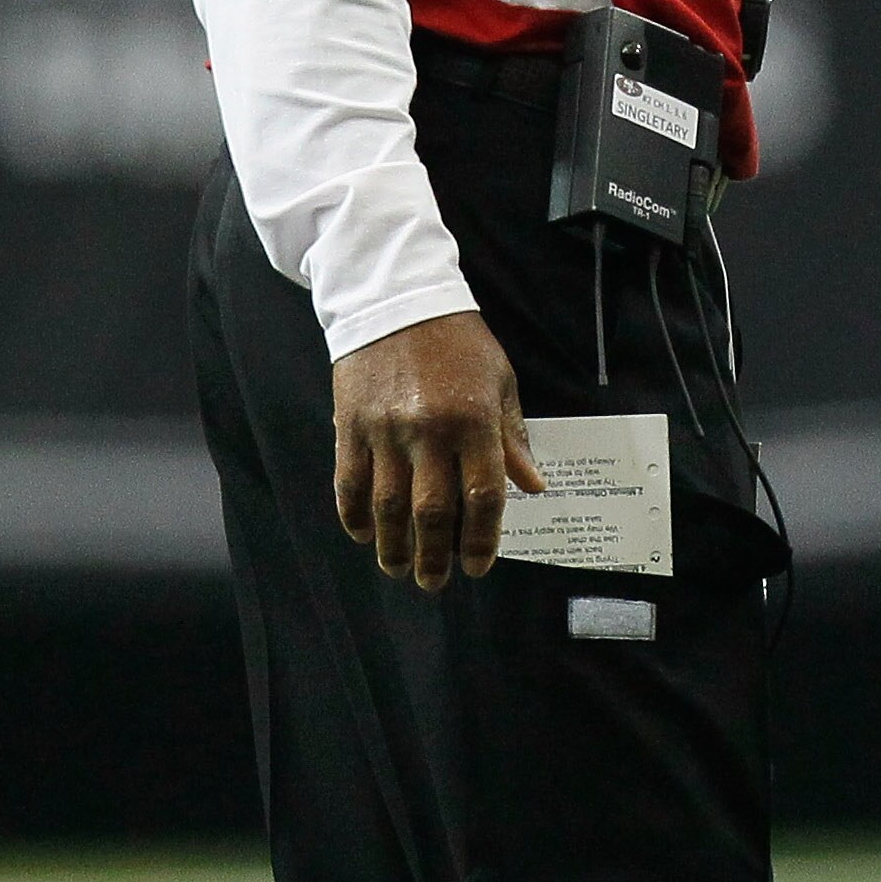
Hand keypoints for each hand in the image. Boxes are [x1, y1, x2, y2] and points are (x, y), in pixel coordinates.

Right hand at [331, 310, 547, 590]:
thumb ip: (512, 438)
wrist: (398, 300)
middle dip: (434, 556)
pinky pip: (349, 484)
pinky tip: (366, 536)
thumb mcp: (500, 381)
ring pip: (387, 507)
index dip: (482, 538)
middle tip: (435, 581)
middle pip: (431, 512)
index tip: (478, 565)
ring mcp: (384, 431)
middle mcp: (428, 430)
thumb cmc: (459, 341)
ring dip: (393, 547)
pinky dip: (355, 518)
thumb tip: (531, 486)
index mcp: (473, 419)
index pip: (482, 494)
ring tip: (400, 569)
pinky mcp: (350, 427)